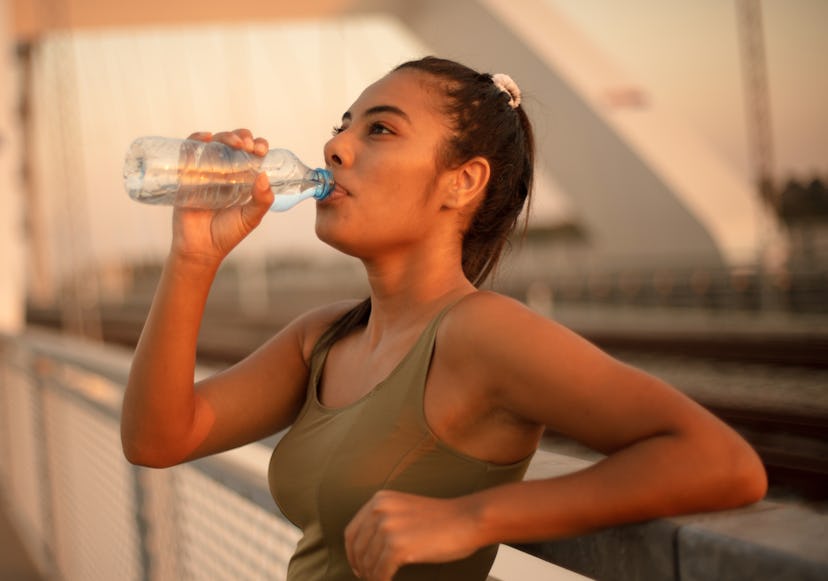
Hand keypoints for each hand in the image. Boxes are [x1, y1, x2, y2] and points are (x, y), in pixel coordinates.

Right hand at [170, 129, 273, 264]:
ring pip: (214, 143)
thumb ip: (262, 200)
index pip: (252, 154)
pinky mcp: (186, 175)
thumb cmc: (227, 234)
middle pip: (233, 143)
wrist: (200, 249)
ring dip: (225, 136)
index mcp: (242, 178)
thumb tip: (264, 175)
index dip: (258, 146)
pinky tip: (206, 138)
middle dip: (243, 137)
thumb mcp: (251, 218)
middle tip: (249, 146)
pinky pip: (189, 151)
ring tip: (236, 143)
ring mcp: (205, 171)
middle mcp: (224, 171)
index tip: (262, 151)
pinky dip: (196, 140)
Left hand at [344, 490, 481, 580]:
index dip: (352, 554)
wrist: (467, 519)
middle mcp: (379, 510)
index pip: (351, 532)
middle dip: (361, 568)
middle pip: (357, 550)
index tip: (358, 566)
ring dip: (372, 577)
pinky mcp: (398, 547)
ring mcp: (388, 528)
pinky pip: (380, 573)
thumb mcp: (403, 509)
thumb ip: (383, 519)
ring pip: (368, 564)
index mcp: (379, 500)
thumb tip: (363, 548)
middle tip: (368, 579)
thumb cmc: (441, 519)